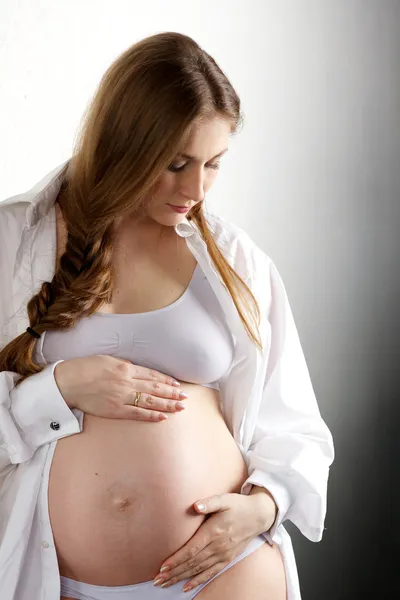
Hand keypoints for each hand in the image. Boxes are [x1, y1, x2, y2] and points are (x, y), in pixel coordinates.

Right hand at [54, 354, 186, 420]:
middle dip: (172, 394)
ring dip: (167, 405)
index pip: (152, 375)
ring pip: (150, 401)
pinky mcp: (115, 410)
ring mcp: (122, 397)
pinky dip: (151, 416)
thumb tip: (136, 369)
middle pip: (155, 388)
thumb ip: (124, 365)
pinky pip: (137, 414)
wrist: (68, 382)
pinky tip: (162, 417)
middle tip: (185, 398)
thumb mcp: (108, 360)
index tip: (177, 384)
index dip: (166, 381)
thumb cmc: (85, 368)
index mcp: (126, 368)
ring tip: (180, 408)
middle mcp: (127, 382)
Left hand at [153, 492, 274, 592]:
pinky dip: (198, 581)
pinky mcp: (227, 559)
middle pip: (192, 563)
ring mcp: (223, 554)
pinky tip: (186, 586)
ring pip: (199, 570)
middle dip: (174, 572)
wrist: (258, 515)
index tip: (162, 566)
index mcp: (214, 531)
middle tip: (157, 580)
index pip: (191, 549)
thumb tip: (196, 506)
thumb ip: (209, 503)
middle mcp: (218, 546)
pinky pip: (210, 573)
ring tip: (165, 583)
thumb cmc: (238, 505)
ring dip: (181, 578)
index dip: (176, 559)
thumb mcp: (224, 499)